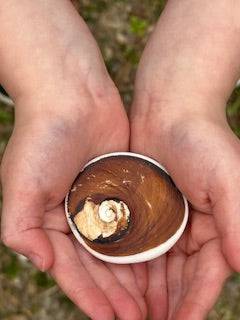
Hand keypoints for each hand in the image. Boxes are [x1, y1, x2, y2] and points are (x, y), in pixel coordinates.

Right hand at [0, 1, 146, 318]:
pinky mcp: (124, 187)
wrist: (71, 94)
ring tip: (152, 302)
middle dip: (116, 294)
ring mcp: (102, 202)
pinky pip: (136, 221)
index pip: (72, 269)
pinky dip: (145, 244)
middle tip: (139, 318)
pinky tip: (159, 263)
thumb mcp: (19, 186)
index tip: (110, 319)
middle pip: (99, 265)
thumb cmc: (42, 137)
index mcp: (51, 221)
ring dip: (133, 276)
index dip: (89, 296)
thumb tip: (40, 264)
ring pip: (121, 249)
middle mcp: (77, 216)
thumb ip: (19, 229)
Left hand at [130, 1, 239, 316]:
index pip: (205, 278)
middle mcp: (193, 232)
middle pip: (179, 280)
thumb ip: (239, 221)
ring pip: (157, 269)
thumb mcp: (227, 178)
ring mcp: (168, 223)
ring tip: (128, 315)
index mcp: (217, 230)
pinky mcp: (147, 212)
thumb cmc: (202, 140)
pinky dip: (131, 267)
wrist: (169, 112)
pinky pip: (138, 246)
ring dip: (146, 293)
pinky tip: (119, 282)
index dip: (191, 305)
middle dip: (165, 306)